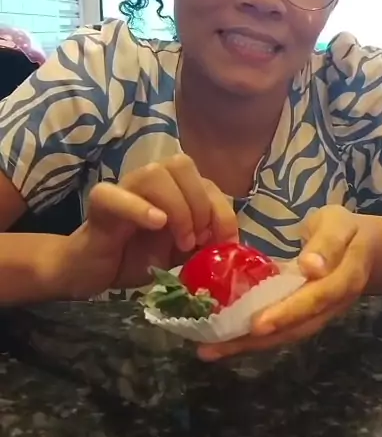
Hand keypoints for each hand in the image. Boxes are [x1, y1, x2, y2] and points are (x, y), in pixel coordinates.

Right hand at [61, 156, 237, 298]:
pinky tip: (157, 224)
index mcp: (172, 189)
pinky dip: (140, 207)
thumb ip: (204, 243)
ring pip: (154, 173)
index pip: (205, 182)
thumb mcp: (180, 254)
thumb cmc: (136, 257)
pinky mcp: (101, 204)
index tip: (225, 242)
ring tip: (180, 241)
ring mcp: (124, 188)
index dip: (221, 210)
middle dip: (200, 203)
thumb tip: (232, 242)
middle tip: (197, 239)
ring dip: (177, 207)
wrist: (93, 271)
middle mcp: (150, 181)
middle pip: (182, 165)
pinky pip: (115, 194)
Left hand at [198, 206, 373, 360]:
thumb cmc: (345, 230)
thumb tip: (311, 267)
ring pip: (287, 335)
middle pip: (297, 327)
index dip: (288, 312)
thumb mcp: (338, 224)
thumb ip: (326, 243)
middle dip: (256, 340)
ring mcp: (319, 316)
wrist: (367, 250)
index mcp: (344, 278)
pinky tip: (224, 342)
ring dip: (249, 345)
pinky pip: (282, 331)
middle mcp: (332, 305)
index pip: (316, 298)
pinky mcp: (307, 318)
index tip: (257, 324)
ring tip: (210, 350)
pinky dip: (253, 339)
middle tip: (217, 346)